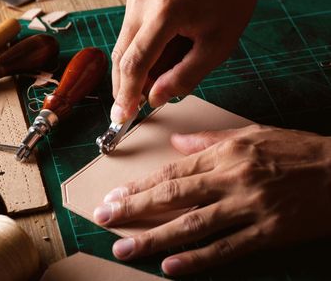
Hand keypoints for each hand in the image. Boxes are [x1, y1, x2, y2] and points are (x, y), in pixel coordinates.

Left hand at [93, 125, 330, 274]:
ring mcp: (250, 207)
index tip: (115, 194)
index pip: (173, 172)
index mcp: (226, 154)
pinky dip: (197, 259)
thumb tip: (175, 143)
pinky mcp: (269, 232)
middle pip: (173, 197)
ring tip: (125, 247)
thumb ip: (208, 140)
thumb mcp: (250, 134)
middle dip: (134, 209)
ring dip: (155, 238)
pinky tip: (171, 267)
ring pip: (193, 225)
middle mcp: (232, 179)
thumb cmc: (295, 150)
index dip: (141, 185)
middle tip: (104, 218)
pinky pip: (227, 248)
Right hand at [110, 0, 274, 122]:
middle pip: (121, 54)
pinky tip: (158, 54)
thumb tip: (155, 98)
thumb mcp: (218, 45)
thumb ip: (184, 77)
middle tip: (136, 104)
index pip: (134, 62)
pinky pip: (130, 28)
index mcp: (165, 12)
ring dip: (135, 66)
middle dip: (127, 84)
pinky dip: (139, 47)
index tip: (120, 116)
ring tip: (158, 75)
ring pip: (123, 43)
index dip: (126, 94)